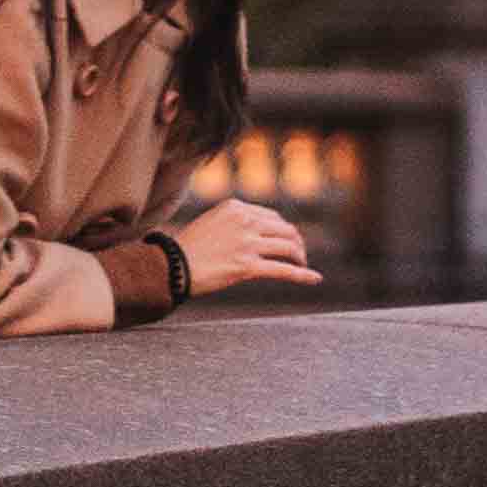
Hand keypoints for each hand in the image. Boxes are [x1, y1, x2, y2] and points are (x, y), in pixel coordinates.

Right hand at [178, 194, 320, 296]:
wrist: (172, 266)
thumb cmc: (188, 248)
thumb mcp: (212, 222)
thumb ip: (235, 222)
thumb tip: (256, 233)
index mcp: (236, 207)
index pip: (271, 216)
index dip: (283, 231)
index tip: (287, 241)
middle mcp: (245, 221)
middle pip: (284, 230)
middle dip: (296, 243)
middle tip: (299, 255)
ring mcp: (247, 243)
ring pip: (288, 248)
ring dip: (300, 257)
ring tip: (303, 265)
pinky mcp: (248, 266)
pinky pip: (284, 270)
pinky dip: (303, 274)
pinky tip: (315, 278)